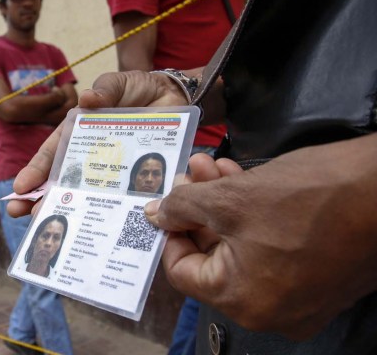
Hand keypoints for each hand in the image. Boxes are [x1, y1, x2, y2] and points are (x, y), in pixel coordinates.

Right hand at [7, 70, 189, 216]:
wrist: (172, 94)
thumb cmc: (136, 88)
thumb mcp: (116, 84)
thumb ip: (104, 90)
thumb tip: (87, 98)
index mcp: (77, 132)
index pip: (52, 153)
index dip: (36, 170)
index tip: (20, 188)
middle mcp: (89, 154)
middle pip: (60, 179)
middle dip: (38, 196)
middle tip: (19, 213)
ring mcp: (109, 168)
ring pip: (84, 193)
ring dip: (68, 209)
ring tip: (47, 224)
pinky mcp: (131, 176)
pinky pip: (119, 196)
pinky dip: (109, 210)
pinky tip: (99, 226)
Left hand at [145, 135, 376, 339]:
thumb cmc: (306, 195)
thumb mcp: (230, 197)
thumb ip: (183, 208)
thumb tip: (155, 216)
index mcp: (242, 302)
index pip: (183, 272)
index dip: (171, 232)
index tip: (170, 201)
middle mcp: (270, 312)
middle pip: (214, 257)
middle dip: (198, 208)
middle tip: (193, 172)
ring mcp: (300, 299)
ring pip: (242, 249)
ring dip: (223, 205)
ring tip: (213, 165)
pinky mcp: (322, 280)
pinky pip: (272, 253)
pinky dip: (253, 218)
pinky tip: (243, 178)